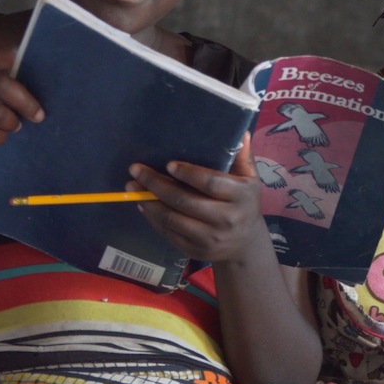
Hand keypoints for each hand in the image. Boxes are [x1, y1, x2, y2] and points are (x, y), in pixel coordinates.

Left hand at [130, 132, 268, 265]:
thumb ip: (243, 157)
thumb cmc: (245, 202)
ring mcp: (209, 238)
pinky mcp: (195, 250)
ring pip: (172, 219)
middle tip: (136, 170)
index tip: (168, 164)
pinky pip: (168, 233)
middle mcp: (226, 219)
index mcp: (241, 196)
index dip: (188, 173)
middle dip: (157, 185)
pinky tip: (143, 204)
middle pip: (185, 201)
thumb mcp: (250, 179)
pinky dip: (152, 218)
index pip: (211, 183)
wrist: (246, 244)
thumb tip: (241, 133)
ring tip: (133, 186)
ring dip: (149, 202)